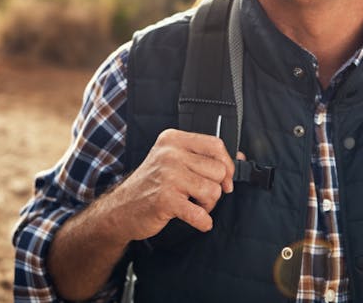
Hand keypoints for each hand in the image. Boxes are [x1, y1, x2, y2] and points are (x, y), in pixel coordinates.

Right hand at [111, 128, 235, 240]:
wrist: (122, 208)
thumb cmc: (152, 183)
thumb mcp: (173, 160)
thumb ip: (204, 156)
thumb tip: (240, 157)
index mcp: (173, 139)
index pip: (215, 144)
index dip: (227, 164)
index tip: (226, 178)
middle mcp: (170, 154)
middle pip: (218, 170)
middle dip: (216, 188)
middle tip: (201, 195)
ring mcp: (167, 176)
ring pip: (213, 191)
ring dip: (208, 205)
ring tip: (194, 204)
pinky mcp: (166, 200)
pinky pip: (200, 214)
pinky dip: (203, 221)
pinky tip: (197, 220)